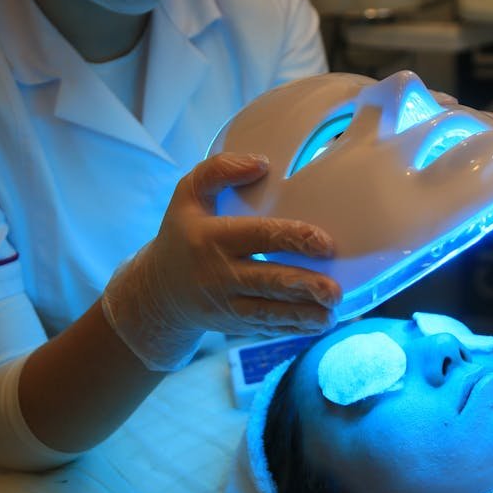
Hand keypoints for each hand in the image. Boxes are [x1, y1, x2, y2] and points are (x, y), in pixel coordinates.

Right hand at [102, 153, 341, 369]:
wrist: (157, 290)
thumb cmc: (183, 233)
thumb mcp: (187, 193)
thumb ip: (219, 170)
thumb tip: (262, 164)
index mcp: (211, 237)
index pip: (259, 236)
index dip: (294, 239)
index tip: (326, 244)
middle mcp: (218, 273)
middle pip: (267, 281)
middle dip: (303, 287)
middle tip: (334, 291)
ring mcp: (225, 303)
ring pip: (268, 312)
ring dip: (302, 315)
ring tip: (331, 314)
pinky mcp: (232, 323)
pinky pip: (266, 327)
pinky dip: (293, 328)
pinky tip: (318, 324)